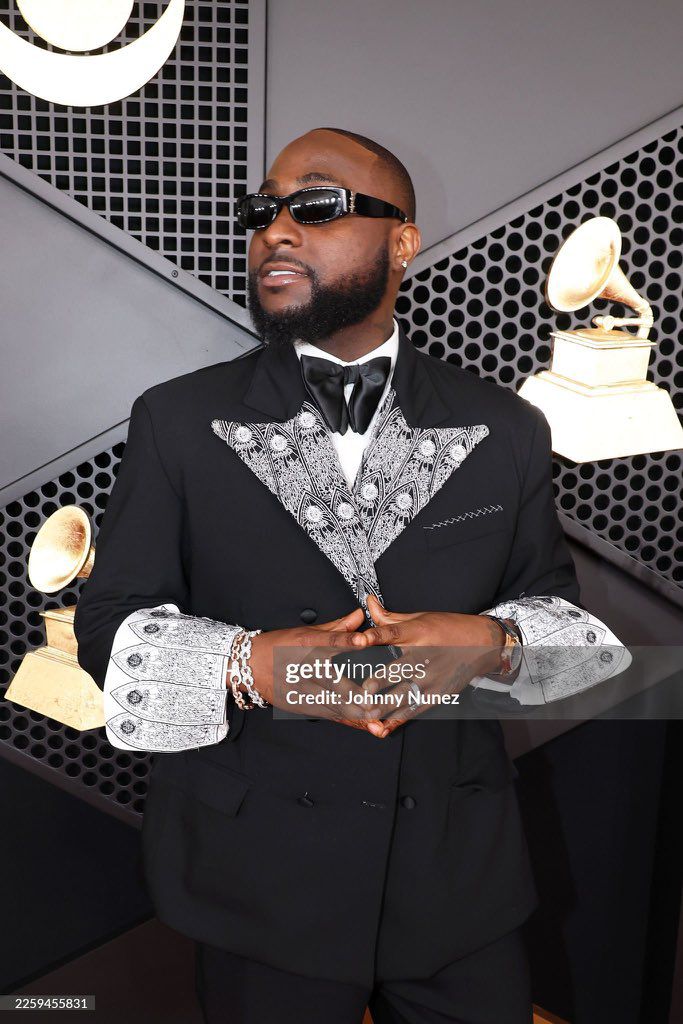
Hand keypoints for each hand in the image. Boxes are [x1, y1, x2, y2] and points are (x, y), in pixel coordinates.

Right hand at [241, 608, 388, 737]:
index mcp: (306, 643)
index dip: (347, 641)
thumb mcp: (307, 632)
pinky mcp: (300, 704)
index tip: (364, 641)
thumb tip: (360, 615)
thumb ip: (337, 627)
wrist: (250, 665)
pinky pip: (327, 713)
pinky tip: (363, 723)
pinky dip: (346, 719)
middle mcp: (304, 666)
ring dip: (354, 709)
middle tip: (377, 696)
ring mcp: (301, 688)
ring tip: (376, 714)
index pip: (330, 640)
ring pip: (331, 701)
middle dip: (355, 689)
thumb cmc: (279, 646)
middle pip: (332, 678)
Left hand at [349, 595, 504, 737]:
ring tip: (367, 712)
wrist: (483, 644)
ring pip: (405, 694)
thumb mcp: (420, 618)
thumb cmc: (448, 628)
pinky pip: (414, 708)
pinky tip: (382, 727)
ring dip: (385, 704)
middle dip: (380, 680)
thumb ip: (390, 617)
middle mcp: (424, 656)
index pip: (394, 633)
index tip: (361, 639)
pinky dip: (398, 719)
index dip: (377, 635)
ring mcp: (431, 678)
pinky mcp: (437, 694)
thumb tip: (368, 603)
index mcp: (417, 633)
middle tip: (364, 689)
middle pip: (399, 669)